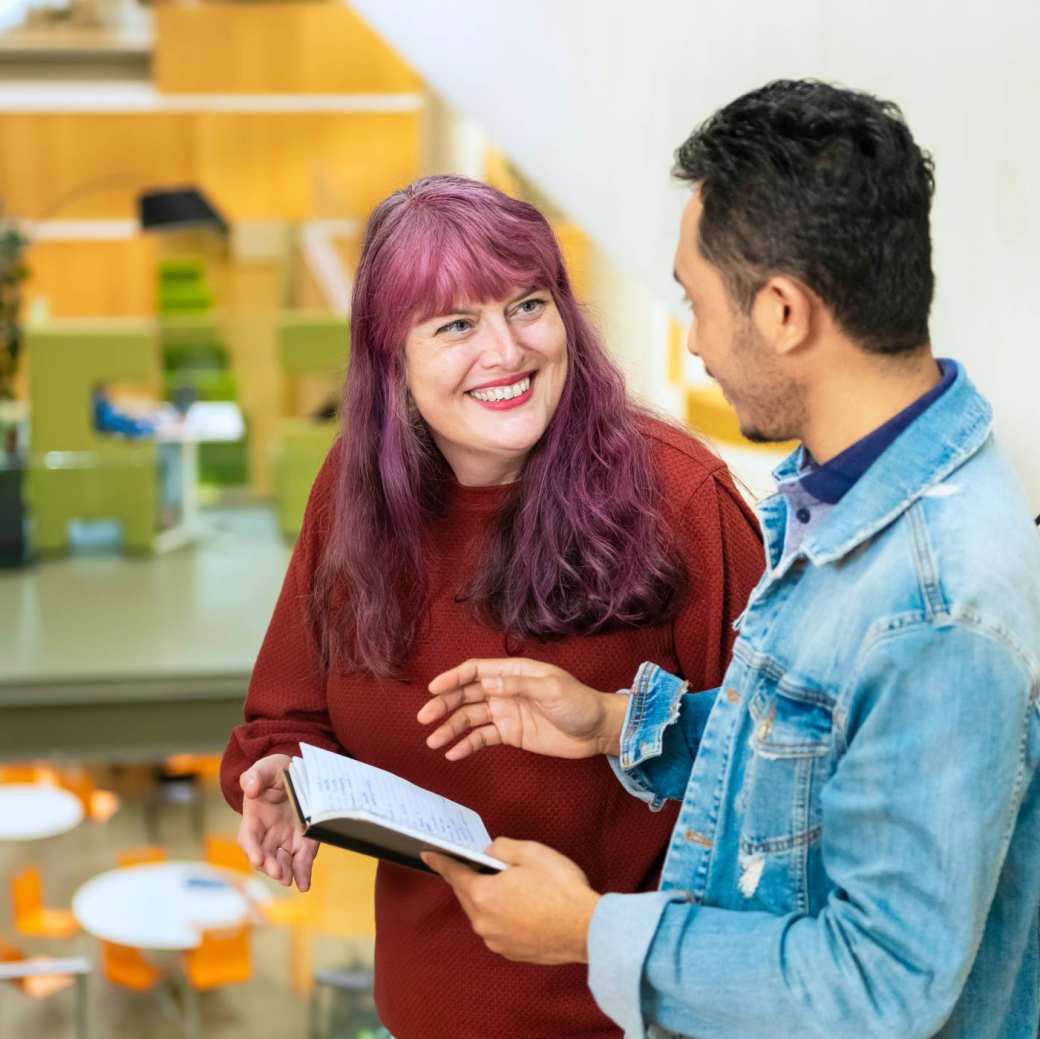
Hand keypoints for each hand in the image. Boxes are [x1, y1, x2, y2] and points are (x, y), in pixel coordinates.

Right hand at [238, 753, 317, 891]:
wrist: (297, 774)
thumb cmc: (275, 771)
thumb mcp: (266, 767)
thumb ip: (255, 776)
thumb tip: (249, 788)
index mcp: (254, 817)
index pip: (248, 837)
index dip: (252, 849)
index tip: (257, 858)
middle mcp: (268, 834)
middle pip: (265, 856)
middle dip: (270, 866)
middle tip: (278, 873)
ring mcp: (285, 840)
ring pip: (282, 862)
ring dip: (284, 873)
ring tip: (290, 880)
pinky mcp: (302, 843)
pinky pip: (301, 861)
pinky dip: (303, 873)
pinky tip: (304, 884)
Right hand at [419, 658, 626, 761]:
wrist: (598, 730)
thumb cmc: (580, 702)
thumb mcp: (552, 689)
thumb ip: (518, 686)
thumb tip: (487, 683)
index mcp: (514, 673)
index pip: (476, 671)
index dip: (453, 678)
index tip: (433, 689)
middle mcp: (505, 690)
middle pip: (466, 695)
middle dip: (444, 705)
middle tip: (425, 718)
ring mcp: (506, 712)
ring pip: (470, 718)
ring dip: (450, 727)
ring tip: (433, 741)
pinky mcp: (510, 734)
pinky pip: (483, 737)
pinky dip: (467, 744)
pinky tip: (453, 752)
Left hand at [422, 838, 600, 964]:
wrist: (586, 929)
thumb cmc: (560, 888)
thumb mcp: (530, 853)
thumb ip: (501, 848)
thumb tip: (489, 853)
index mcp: (483, 895)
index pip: (454, 874)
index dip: (441, 862)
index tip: (428, 855)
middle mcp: (484, 922)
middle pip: (467, 895)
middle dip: (470, 878)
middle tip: (479, 864)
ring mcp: (497, 941)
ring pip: (482, 913)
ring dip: (488, 898)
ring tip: (507, 885)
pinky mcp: (511, 952)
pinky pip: (497, 928)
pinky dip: (502, 915)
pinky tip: (521, 907)